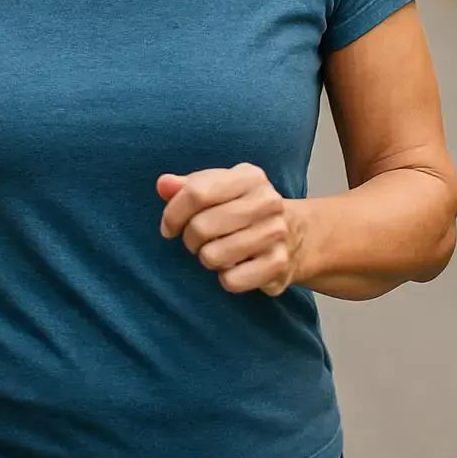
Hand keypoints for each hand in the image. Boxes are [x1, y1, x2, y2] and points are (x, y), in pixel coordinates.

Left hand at [157, 163, 297, 296]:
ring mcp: (275, 233)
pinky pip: (231, 281)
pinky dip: (226, 278)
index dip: (173, 213)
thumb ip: (186, 186)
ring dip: (207, 258)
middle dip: (189, 239)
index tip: (169, 227)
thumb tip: (163, 185)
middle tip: (196, 241)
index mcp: (249, 177)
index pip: (196, 192)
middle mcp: (266, 202)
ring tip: (217, 252)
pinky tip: (235, 267)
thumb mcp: (217, 189)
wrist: (293, 235)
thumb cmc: (241, 209)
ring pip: (213, 256)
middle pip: (201, 226)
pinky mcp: (278, 265)